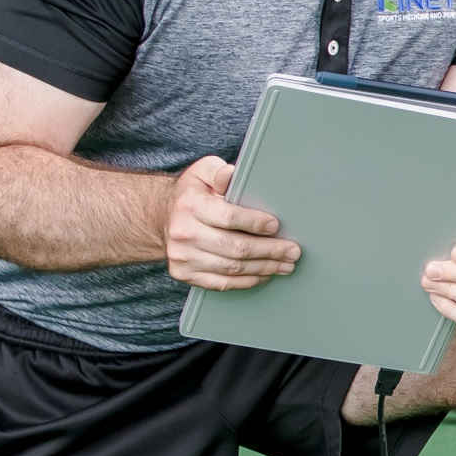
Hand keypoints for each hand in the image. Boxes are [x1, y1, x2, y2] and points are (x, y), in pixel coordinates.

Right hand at [165, 155, 299, 288]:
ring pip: (232, 268)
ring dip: (263, 268)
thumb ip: (218, 172)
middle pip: (235, 248)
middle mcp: (183, 233)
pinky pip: (222, 283)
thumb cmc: (192, 194)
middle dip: (270, 251)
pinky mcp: (185, 274)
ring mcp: (183, 257)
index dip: (256, 223)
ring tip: (284, 265)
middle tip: (292, 252)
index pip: (229, 217)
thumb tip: (231, 174)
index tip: (276, 226)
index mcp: (190, 206)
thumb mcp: (203, 173)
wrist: (163, 217)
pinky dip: (246, 281)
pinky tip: (263, 275)